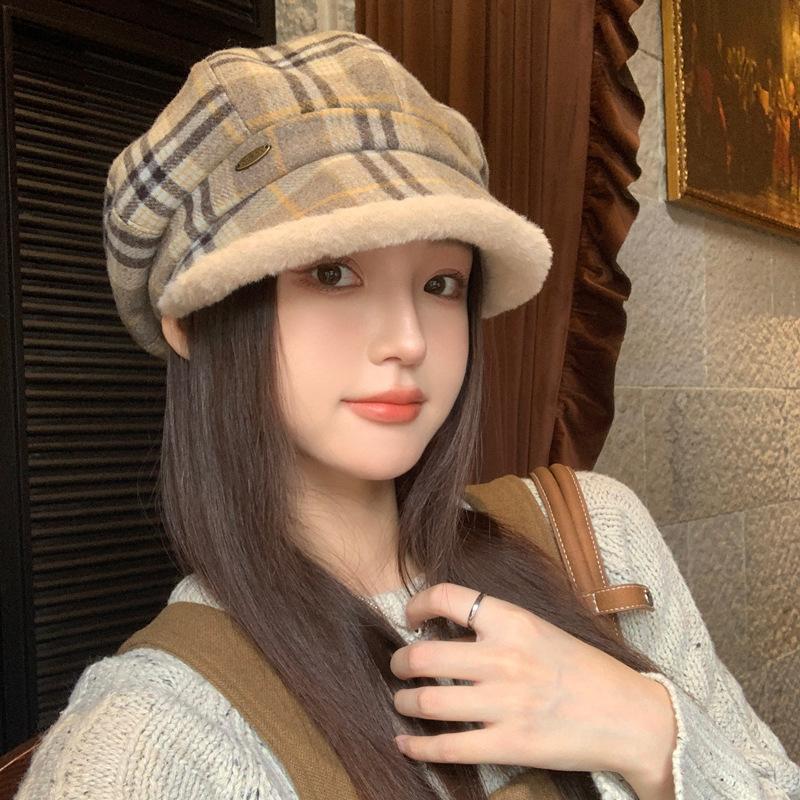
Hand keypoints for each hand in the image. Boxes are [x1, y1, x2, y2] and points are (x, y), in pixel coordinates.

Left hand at [389, 582, 674, 779]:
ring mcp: (505, 704)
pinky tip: (406, 744)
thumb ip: (498, 624)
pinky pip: (449, 747)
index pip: (448, 598)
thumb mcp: (541, 628)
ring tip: (404, 700)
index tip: (410, 617)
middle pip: (423, 656)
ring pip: (428, 703)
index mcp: (513, 621)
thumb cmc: (584, 668)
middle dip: (401, 662)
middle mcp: (504, 658)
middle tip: (399, 666)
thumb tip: (447, 623)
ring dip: (405, 701)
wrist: (630, 716)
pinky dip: (418, 748)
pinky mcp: (510, 745)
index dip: (417, 604)